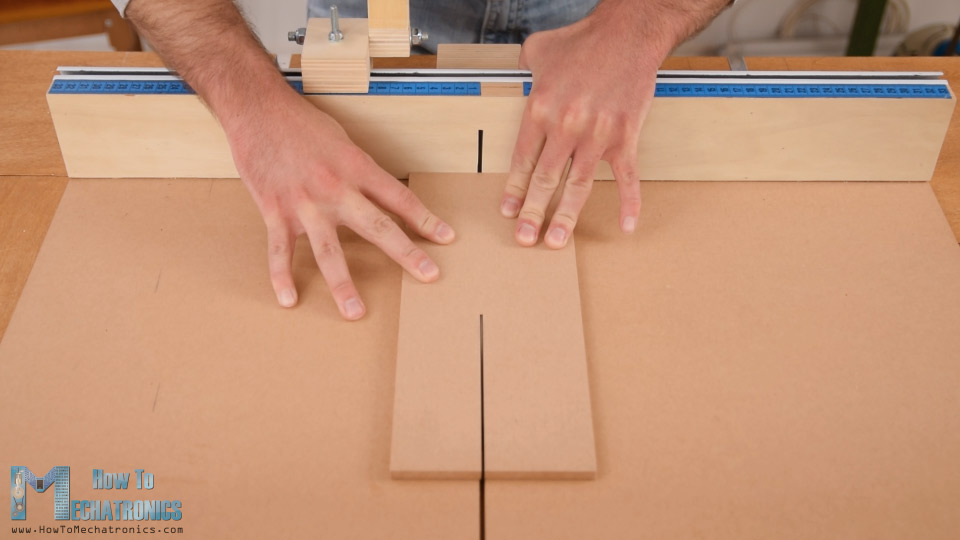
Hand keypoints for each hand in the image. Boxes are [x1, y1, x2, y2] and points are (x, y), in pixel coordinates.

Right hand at [226, 91, 454, 319]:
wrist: (256, 109)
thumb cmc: (300, 122)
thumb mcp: (341, 139)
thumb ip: (358, 170)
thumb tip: (376, 194)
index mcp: (356, 167)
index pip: (399, 198)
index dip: (425, 219)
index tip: (446, 238)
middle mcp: (334, 188)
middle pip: (376, 226)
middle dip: (405, 253)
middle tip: (428, 275)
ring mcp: (304, 203)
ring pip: (329, 250)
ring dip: (343, 284)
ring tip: (356, 311)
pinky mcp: (274, 211)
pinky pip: (280, 251)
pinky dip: (282, 276)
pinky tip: (290, 299)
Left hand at [501, 9, 671, 247]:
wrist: (627, 33)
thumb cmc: (583, 41)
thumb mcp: (536, 51)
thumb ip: (521, 72)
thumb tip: (514, 78)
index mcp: (540, 109)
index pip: (522, 160)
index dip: (514, 190)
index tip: (509, 212)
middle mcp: (566, 126)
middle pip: (545, 179)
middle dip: (533, 213)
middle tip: (525, 238)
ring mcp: (597, 135)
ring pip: (578, 185)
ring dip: (567, 217)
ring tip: (556, 241)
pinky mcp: (625, 136)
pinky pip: (627, 177)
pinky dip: (628, 203)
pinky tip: (626, 226)